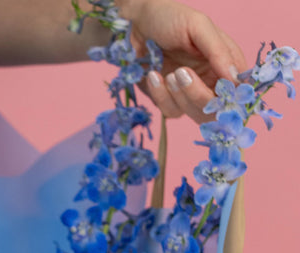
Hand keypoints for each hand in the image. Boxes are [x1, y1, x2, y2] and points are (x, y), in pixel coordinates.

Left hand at [120, 0, 246, 122]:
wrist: (134, 25)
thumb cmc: (169, 18)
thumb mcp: (198, 26)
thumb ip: (219, 51)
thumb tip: (235, 78)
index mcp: (226, 62)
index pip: (239, 89)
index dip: (232, 96)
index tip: (217, 90)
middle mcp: (211, 81)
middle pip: (218, 108)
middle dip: (200, 97)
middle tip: (182, 74)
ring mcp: (189, 94)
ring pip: (195, 114)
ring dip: (180, 95)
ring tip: (169, 71)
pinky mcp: (168, 101)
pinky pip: (171, 112)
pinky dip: (161, 95)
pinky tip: (153, 75)